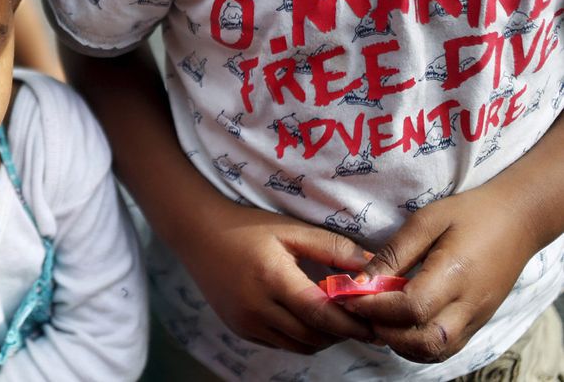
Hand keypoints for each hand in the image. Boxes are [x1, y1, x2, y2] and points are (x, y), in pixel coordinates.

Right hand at [180, 204, 375, 353]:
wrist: (198, 234)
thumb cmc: (248, 227)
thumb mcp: (291, 230)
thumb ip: (335, 249)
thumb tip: (374, 267)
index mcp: (272, 278)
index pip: (321, 314)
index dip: (352, 324)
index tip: (374, 324)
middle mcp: (256, 306)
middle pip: (313, 335)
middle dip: (342, 333)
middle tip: (362, 322)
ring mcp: (245, 321)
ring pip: (298, 346)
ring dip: (322, 337)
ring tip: (335, 320)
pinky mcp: (239, 329)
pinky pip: (280, 343)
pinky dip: (299, 337)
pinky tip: (305, 318)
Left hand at [341, 185, 536, 363]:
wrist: (518, 221)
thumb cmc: (469, 214)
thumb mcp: (425, 221)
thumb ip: (393, 254)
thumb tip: (360, 282)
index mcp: (456, 275)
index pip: (411, 308)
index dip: (375, 307)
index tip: (349, 296)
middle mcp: (469, 305)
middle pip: (424, 341)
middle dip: (385, 332)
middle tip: (362, 310)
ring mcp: (477, 318)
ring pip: (435, 351)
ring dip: (400, 343)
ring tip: (379, 317)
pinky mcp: (478, 323)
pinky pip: (446, 347)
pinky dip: (418, 345)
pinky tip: (401, 323)